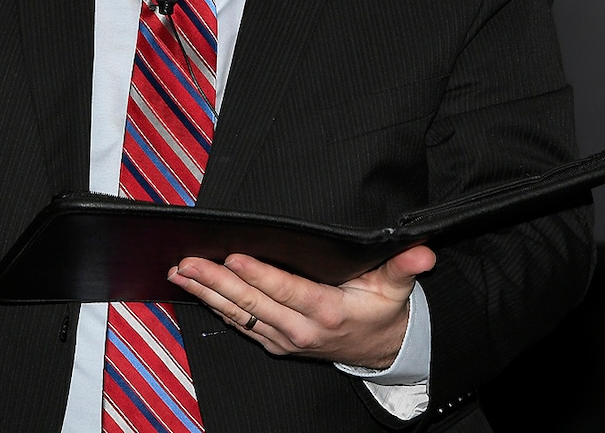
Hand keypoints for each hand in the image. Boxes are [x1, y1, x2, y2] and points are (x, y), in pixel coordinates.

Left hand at [166, 245, 435, 369]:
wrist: (381, 350)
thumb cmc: (383, 310)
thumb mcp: (396, 286)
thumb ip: (404, 267)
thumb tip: (422, 253)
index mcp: (327, 311)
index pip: (285, 290)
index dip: (258, 275)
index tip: (232, 258)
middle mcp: (300, 330)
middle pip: (252, 303)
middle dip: (216, 282)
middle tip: (189, 263)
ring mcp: (285, 339)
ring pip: (239, 315)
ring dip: (207, 294)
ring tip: (182, 273)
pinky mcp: (275, 343)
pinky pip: (241, 325)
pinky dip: (217, 308)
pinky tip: (198, 291)